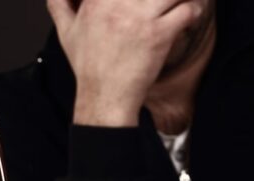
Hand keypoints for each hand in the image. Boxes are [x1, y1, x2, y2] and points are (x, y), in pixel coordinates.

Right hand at [47, 0, 203, 126]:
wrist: (104, 96)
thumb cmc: (88, 67)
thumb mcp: (66, 32)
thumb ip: (59, 5)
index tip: (141, 0)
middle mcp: (119, 2)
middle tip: (165, 1)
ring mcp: (141, 16)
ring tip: (184, 0)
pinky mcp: (159, 34)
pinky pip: (187, 9)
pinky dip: (194, 9)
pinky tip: (191, 14)